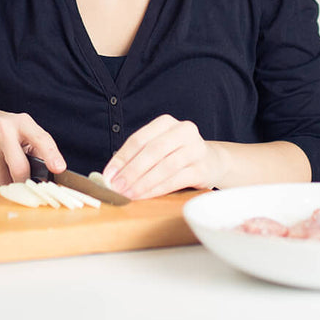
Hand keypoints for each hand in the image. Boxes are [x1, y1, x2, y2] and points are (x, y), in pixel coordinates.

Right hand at [0, 109, 65, 187]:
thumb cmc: (10, 133)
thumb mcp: (27, 133)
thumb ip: (40, 150)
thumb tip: (51, 173)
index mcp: (23, 122)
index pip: (41, 139)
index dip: (51, 155)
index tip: (58, 168)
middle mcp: (2, 127)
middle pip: (19, 168)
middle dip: (24, 181)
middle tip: (25, 182)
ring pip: (2, 178)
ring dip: (8, 183)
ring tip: (7, 172)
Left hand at [102, 114, 223, 199]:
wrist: (211, 161)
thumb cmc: (175, 155)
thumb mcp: (158, 148)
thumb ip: (136, 158)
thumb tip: (111, 176)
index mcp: (167, 123)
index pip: (139, 139)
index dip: (122, 158)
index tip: (108, 175)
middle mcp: (184, 131)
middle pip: (152, 151)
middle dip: (131, 171)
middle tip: (117, 187)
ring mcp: (195, 149)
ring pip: (165, 166)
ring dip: (143, 182)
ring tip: (129, 194)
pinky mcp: (202, 169)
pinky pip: (176, 180)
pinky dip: (158, 189)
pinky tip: (145, 196)